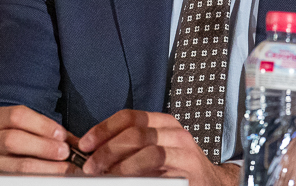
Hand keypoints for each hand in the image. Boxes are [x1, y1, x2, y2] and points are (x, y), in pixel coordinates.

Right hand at [0, 105, 80, 174]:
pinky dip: (38, 179)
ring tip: (63, 168)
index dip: (42, 125)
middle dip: (44, 147)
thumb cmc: (14, 138)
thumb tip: (77, 143)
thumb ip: (48, 131)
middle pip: (14, 140)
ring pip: (16, 166)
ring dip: (45, 168)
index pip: (17, 116)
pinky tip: (51, 177)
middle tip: (64, 152)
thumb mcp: (25, 128)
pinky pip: (15, 180)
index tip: (61, 134)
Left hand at [78, 109, 239, 185]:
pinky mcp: (187, 168)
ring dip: (120, 163)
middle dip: (107, 149)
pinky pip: (158, 165)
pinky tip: (126, 180)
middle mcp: (174, 132)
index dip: (104, 128)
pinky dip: (136, 172)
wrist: (210, 184)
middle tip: (90, 166)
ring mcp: (183, 150)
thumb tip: (93, 152)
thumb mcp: (153, 151)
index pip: (130, 117)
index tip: (85, 144)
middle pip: (135, 132)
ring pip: (147, 148)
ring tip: (104, 175)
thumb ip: (129, 148)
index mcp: (162, 123)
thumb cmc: (176, 169)